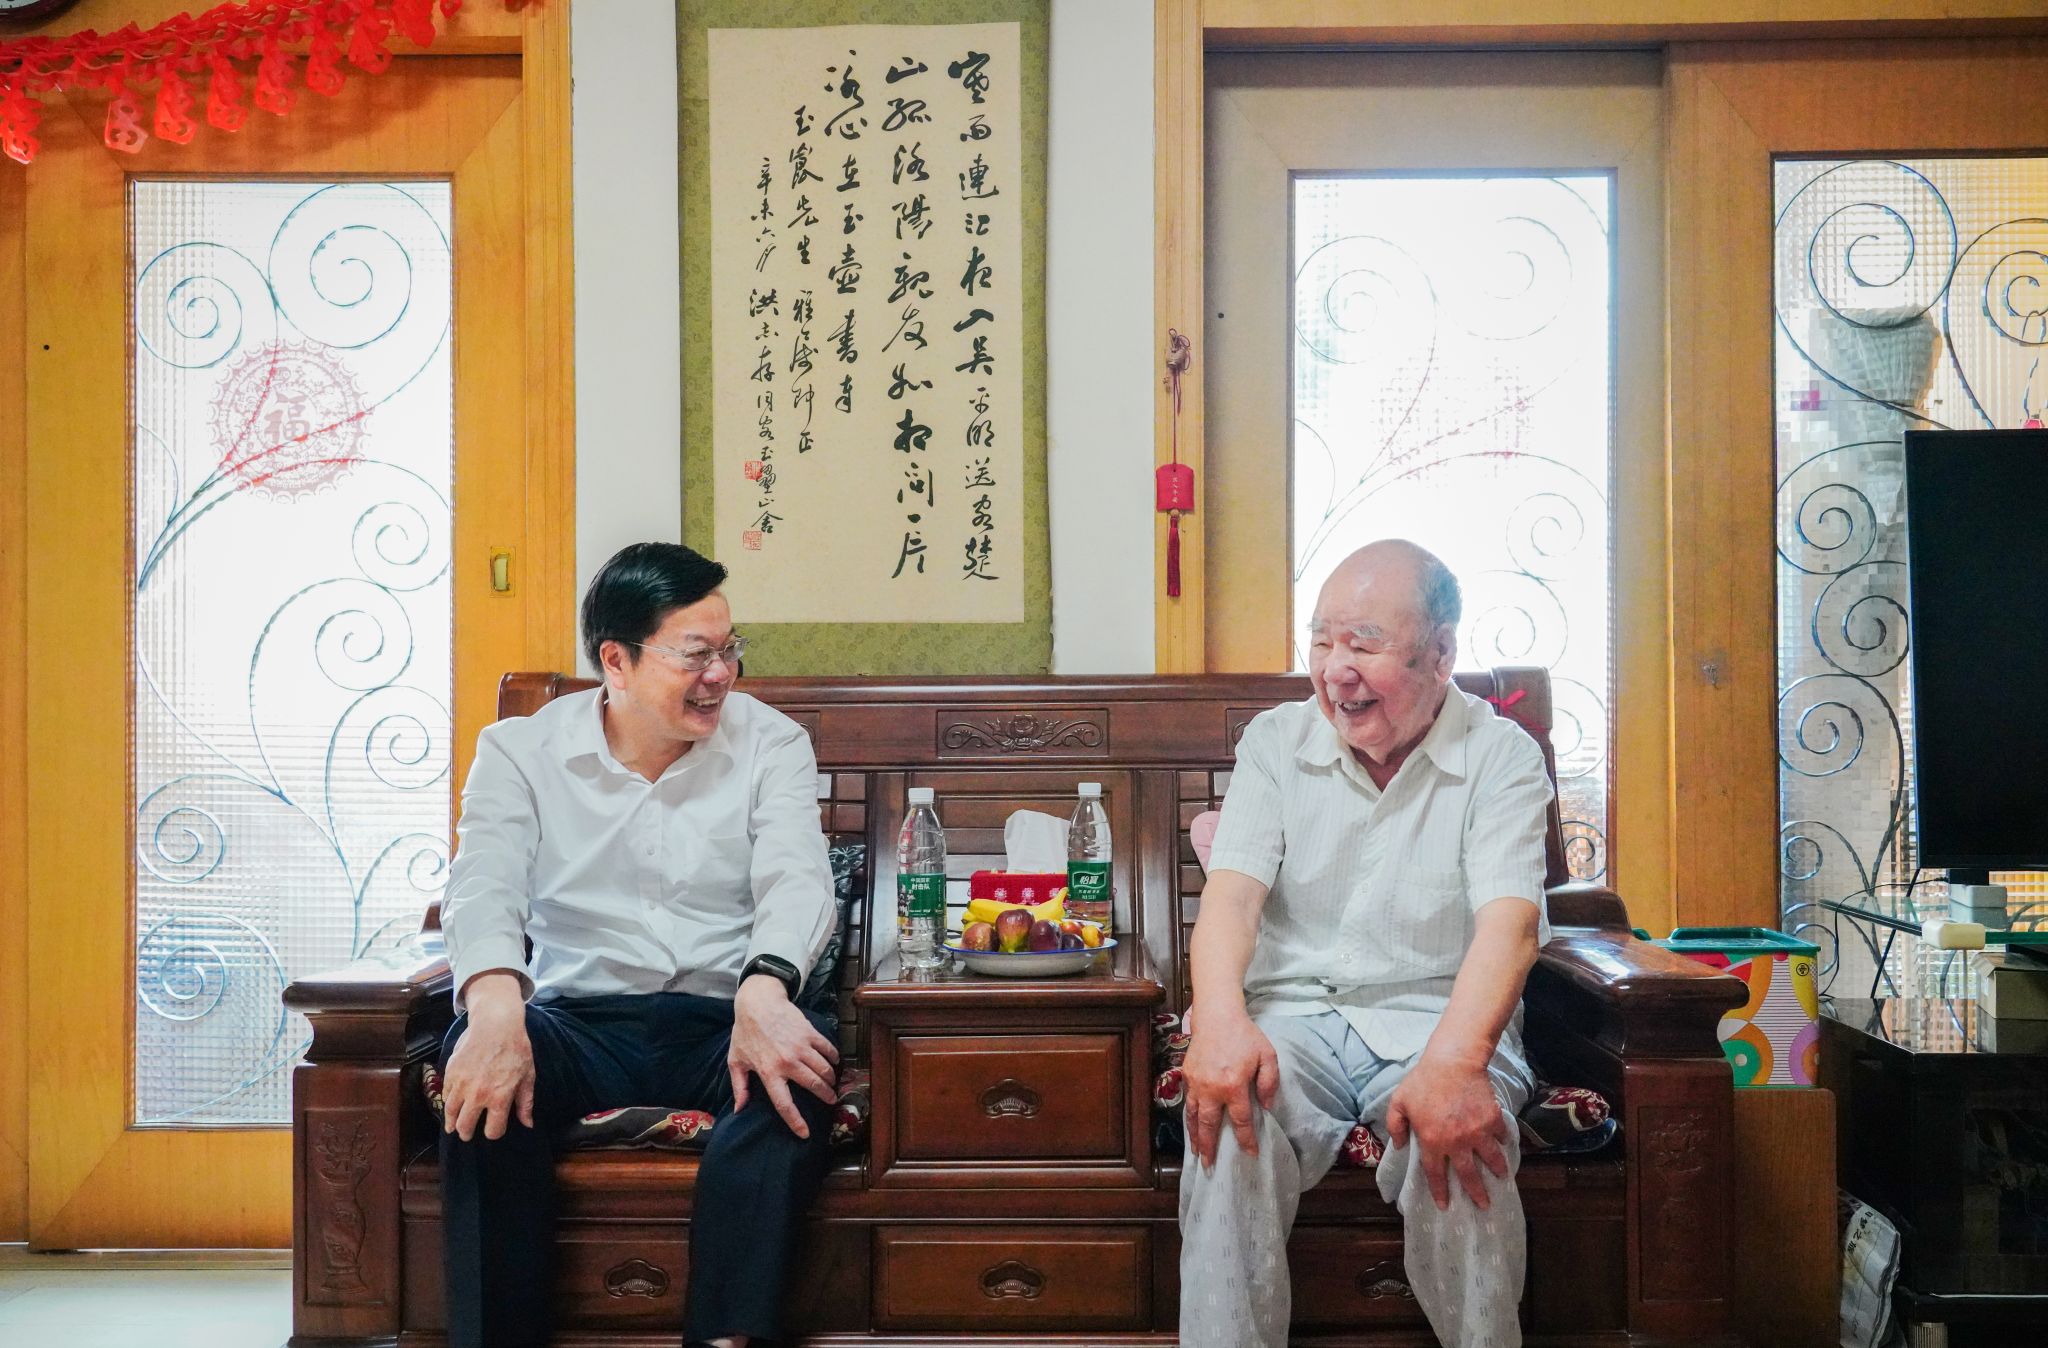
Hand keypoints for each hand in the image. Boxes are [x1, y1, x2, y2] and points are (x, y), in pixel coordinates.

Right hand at [442, 972, 534, 1141]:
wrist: (496, 1024)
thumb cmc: (517, 1049)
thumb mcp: (528, 1076)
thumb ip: (525, 1102)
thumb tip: (528, 1124)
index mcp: (499, 1098)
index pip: (493, 1130)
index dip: (494, 1133)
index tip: (494, 1130)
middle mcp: (478, 1095)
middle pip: (465, 1126)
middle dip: (467, 1133)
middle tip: (467, 1134)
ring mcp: (461, 1084)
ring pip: (450, 1113)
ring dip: (452, 1122)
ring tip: (453, 1126)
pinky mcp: (451, 1073)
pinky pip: (445, 1095)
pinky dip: (447, 1102)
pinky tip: (451, 1105)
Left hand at [729, 973, 840, 1137]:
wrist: (758, 1002)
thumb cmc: (745, 1033)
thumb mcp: (736, 1061)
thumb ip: (739, 1087)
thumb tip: (738, 1110)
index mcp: (769, 1072)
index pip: (784, 1104)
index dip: (796, 1121)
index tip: (805, 1133)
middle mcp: (787, 1062)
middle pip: (813, 1086)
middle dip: (826, 1096)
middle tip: (831, 1100)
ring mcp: (800, 1047)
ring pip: (824, 1069)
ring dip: (831, 1078)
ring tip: (833, 1083)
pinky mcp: (810, 1033)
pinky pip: (828, 1049)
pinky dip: (834, 1057)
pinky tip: (834, 1061)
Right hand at [1181, 1004, 1279, 1169]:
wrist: (1217, 1016)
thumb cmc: (1246, 1035)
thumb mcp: (1268, 1056)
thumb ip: (1269, 1083)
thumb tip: (1266, 1107)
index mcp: (1234, 1085)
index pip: (1240, 1120)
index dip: (1246, 1139)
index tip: (1250, 1153)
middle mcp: (1212, 1088)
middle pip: (1209, 1125)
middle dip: (1210, 1147)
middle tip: (1210, 1166)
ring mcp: (1196, 1083)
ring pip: (1193, 1116)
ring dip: (1195, 1136)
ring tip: (1197, 1153)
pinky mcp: (1187, 1075)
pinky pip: (1188, 1102)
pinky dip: (1189, 1118)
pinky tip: (1192, 1126)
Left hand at [1385, 1053, 1511, 1210]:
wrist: (1453, 1061)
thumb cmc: (1423, 1081)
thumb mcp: (1399, 1102)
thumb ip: (1396, 1126)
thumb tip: (1401, 1147)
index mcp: (1432, 1141)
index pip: (1435, 1174)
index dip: (1440, 1191)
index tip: (1445, 1205)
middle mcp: (1457, 1142)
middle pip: (1468, 1175)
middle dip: (1477, 1193)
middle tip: (1484, 1205)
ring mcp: (1478, 1132)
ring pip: (1491, 1159)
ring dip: (1497, 1170)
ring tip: (1502, 1177)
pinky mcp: (1493, 1119)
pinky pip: (1501, 1136)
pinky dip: (1504, 1142)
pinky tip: (1504, 1146)